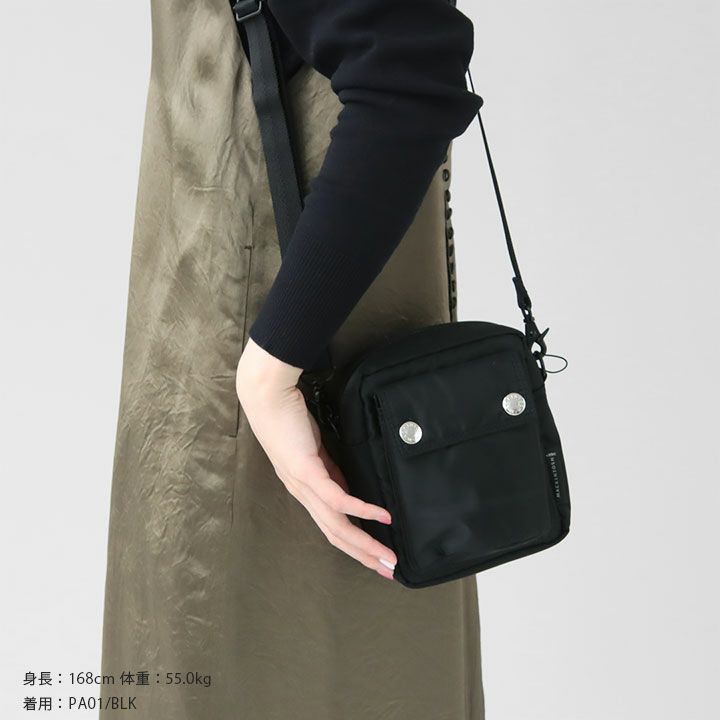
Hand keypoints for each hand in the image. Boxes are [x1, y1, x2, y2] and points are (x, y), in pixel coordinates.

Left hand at [235, 337, 397, 579]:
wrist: (268, 397)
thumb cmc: (289, 418)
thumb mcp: (316, 450)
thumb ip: (331, 470)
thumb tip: (351, 485)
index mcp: (306, 491)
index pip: (333, 526)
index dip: (356, 545)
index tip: (378, 557)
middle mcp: (303, 495)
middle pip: (337, 535)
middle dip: (365, 555)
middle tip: (390, 569)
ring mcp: (304, 486)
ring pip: (337, 526)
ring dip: (365, 543)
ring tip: (388, 555)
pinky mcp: (307, 471)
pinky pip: (338, 498)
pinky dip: (362, 510)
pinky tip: (382, 516)